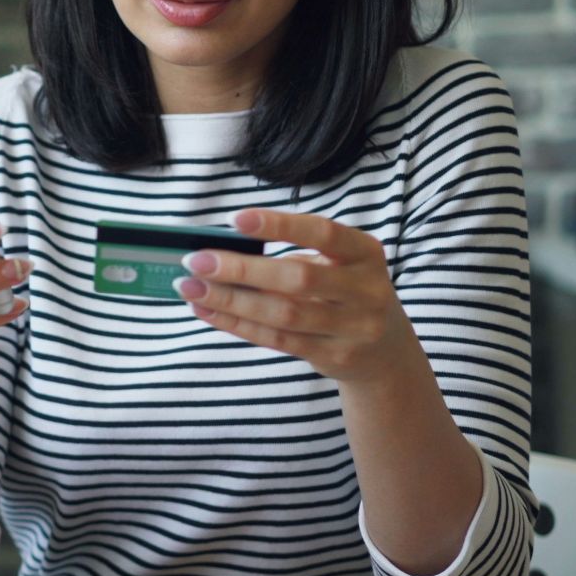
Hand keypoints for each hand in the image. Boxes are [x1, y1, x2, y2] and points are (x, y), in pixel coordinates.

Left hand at [171, 208, 418, 384]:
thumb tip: (223, 251)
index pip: (322, 233)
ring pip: (282, 314)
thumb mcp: (337, 265)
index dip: (279, 225)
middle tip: (196, 261)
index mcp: (365, 253)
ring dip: (230, 300)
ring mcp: (354, 328)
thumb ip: (294, 255)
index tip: (234, 219)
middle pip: (297, 278)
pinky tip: (208, 310)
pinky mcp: (335, 357)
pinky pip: (277, 340)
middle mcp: (366, 290)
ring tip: (190, 287)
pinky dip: (237, 323)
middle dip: (241, 269)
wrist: (385, 353)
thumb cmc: (345, 293)